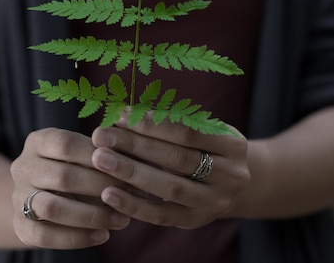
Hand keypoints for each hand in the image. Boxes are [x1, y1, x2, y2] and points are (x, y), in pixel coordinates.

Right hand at [11, 128, 130, 248]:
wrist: (38, 196)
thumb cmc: (75, 168)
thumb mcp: (84, 155)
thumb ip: (105, 155)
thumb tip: (136, 164)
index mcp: (38, 141)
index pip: (65, 143)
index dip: (97, 154)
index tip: (126, 164)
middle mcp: (22, 167)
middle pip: (62, 177)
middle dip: (101, 187)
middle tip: (130, 194)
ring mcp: (17, 197)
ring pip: (52, 208)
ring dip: (92, 215)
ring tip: (121, 219)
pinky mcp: (19, 226)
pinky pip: (46, 236)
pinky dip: (78, 238)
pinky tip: (103, 235)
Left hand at [90, 113, 249, 228]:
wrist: (228, 183)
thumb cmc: (203, 147)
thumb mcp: (199, 131)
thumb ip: (167, 123)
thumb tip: (123, 113)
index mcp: (233, 144)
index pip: (187, 132)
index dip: (151, 124)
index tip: (119, 115)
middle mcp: (231, 175)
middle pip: (177, 159)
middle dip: (136, 146)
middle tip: (101, 136)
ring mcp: (215, 202)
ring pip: (170, 188)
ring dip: (131, 173)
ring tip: (101, 160)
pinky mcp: (196, 221)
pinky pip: (162, 215)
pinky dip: (133, 205)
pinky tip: (108, 194)